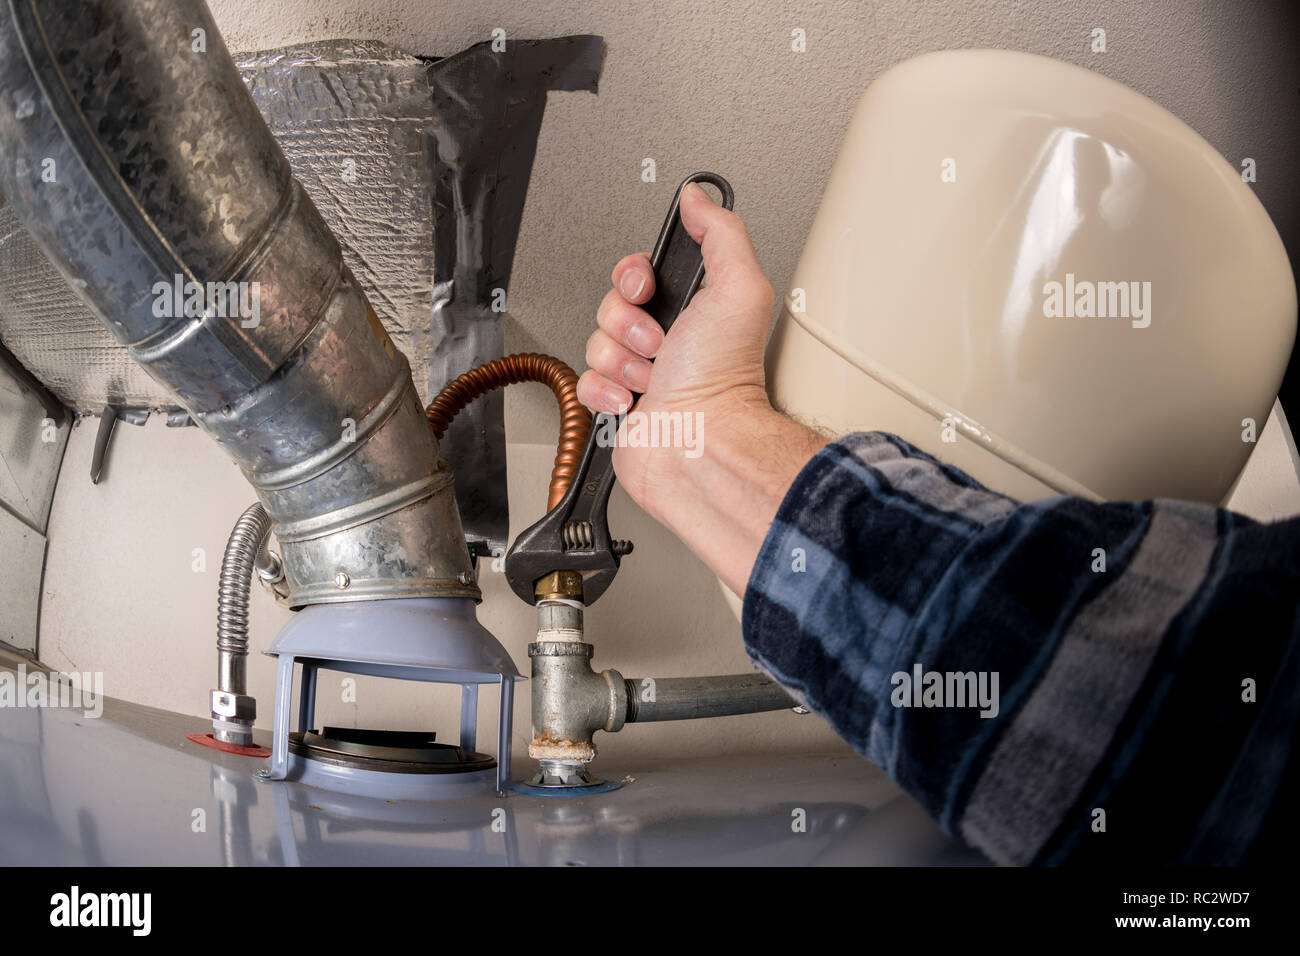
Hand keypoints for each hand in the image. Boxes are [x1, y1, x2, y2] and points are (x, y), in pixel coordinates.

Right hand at [576, 182, 776, 521]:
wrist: (698, 444)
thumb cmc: (722, 381)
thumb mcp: (738, 288)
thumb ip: (721, 234)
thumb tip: (699, 199)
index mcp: (693, 308)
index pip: (640, 272)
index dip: (634, 277)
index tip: (647, 291)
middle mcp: (668, 339)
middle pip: (611, 304)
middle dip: (628, 323)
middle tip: (659, 343)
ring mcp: (640, 373)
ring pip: (596, 342)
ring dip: (620, 361)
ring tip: (651, 378)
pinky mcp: (617, 404)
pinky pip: (584, 381)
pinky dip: (604, 391)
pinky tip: (632, 400)